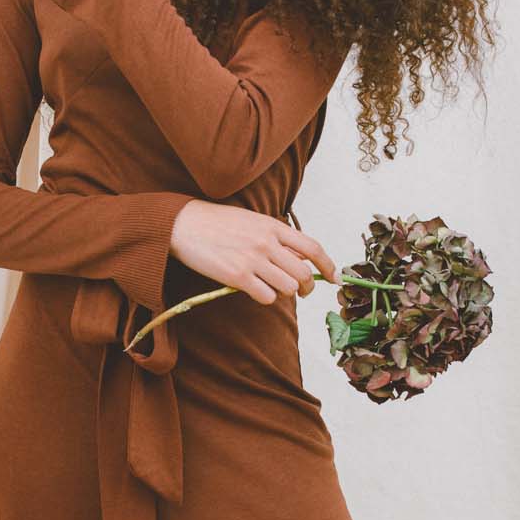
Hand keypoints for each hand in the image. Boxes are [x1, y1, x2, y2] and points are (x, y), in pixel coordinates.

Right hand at [169, 200, 339, 305]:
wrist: (184, 224)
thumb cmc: (217, 223)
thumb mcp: (253, 221)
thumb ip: (276, 238)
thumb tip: (300, 259)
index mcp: (273, 226)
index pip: (313, 248)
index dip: (329, 265)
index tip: (335, 278)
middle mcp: (267, 243)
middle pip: (303, 273)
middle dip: (307, 287)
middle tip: (302, 291)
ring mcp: (252, 260)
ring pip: (288, 288)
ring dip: (284, 293)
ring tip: (272, 287)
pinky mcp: (237, 277)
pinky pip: (266, 297)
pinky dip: (265, 298)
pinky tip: (254, 289)